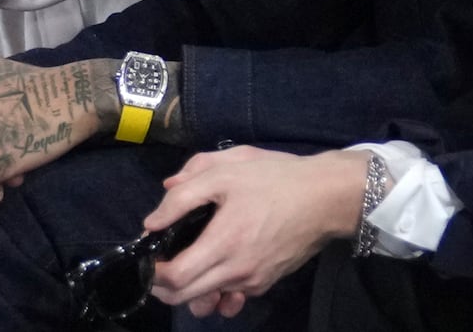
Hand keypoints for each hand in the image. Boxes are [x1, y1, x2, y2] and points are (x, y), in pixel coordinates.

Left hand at [145, 147, 366, 314]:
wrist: (326, 196)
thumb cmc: (274, 179)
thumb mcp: (224, 171)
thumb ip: (183, 194)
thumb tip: (153, 220)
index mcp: (224, 243)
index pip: (175, 278)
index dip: (153, 272)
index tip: (146, 254)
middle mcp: (237, 272)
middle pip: (187, 297)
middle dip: (163, 286)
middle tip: (156, 261)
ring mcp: (253, 282)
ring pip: (209, 300)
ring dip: (188, 292)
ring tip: (182, 266)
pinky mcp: (266, 283)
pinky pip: (232, 295)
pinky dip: (216, 291)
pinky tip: (211, 271)